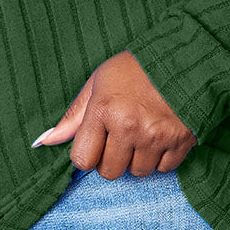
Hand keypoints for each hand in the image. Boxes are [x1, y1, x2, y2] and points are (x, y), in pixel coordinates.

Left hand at [32, 50, 197, 178]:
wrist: (184, 57)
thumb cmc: (135, 69)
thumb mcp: (98, 83)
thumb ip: (73, 116)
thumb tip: (45, 141)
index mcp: (104, 110)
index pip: (82, 159)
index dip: (87, 153)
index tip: (96, 140)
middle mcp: (129, 126)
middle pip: (109, 171)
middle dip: (111, 158)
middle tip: (119, 137)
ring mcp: (156, 136)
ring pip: (137, 172)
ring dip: (136, 159)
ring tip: (141, 133)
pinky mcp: (181, 141)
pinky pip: (164, 169)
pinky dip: (160, 158)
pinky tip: (159, 135)